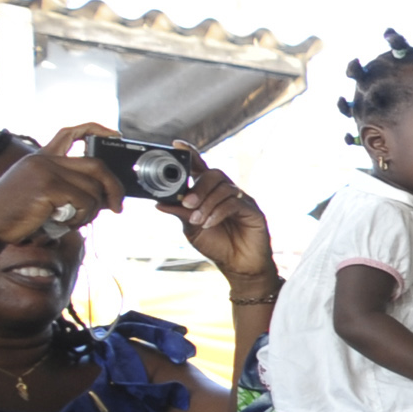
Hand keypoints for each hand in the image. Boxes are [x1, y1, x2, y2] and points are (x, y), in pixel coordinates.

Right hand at [0, 124, 125, 259]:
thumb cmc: (14, 216)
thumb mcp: (42, 196)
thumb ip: (69, 189)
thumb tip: (108, 196)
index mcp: (41, 158)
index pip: (71, 133)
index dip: (97, 130)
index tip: (116, 135)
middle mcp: (44, 160)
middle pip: (96, 165)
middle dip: (114, 187)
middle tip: (118, 207)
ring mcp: (45, 171)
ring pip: (93, 190)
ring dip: (90, 213)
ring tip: (71, 221)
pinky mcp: (48, 186)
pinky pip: (84, 203)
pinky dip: (80, 219)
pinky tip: (61, 223)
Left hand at [166, 157, 277, 288]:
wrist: (238, 267)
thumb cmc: (217, 245)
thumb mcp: (191, 229)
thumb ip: (179, 213)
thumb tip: (159, 202)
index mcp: (210, 193)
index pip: (200, 167)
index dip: (191, 154)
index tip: (176, 144)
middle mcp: (226, 192)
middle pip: (213, 174)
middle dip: (198, 187)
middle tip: (187, 204)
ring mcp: (241, 200)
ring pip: (223, 188)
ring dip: (207, 203)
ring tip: (197, 221)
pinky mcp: (253, 211)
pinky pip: (234, 203)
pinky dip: (218, 212)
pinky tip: (209, 223)